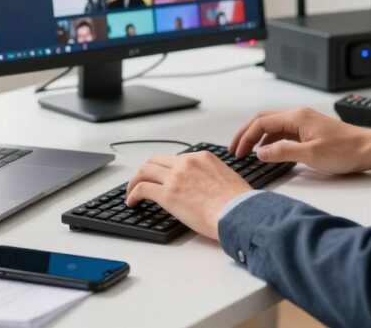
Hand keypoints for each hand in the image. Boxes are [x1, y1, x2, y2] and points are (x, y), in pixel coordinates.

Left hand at [126, 152, 250, 239]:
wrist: (238, 212)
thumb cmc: (238, 202)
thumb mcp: (226, 178)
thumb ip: (211, 176)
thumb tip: (205, 186)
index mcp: (202, 157)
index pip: (175, 158)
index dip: (164, 168)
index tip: (160, 177)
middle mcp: (186, 163)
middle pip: (156, 160)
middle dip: (146, 171)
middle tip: (140, 181)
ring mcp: (175, 177)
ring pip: (145, 171)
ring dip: (135, 181)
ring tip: (131, 192)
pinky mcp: (167, 194)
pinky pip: (142, 189)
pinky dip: (132, 194)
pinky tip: (132, 202)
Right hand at [229, 107, 370, 174]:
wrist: (368, 149)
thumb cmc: (346, 150)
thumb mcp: (311, 155)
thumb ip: (283, 152)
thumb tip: (260, 153)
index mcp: (297, 117)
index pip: (262, 122)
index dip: (246, 137)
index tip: (237, 151)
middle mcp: (299, 116)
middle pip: (263, 119)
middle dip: (246, 133)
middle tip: (234, 149)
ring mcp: (304, 122)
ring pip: (273, 125)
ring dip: (258, 137)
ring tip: (248, 152)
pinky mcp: (309, 130)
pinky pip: (283, 132)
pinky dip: (271, 140)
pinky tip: (269, 152)